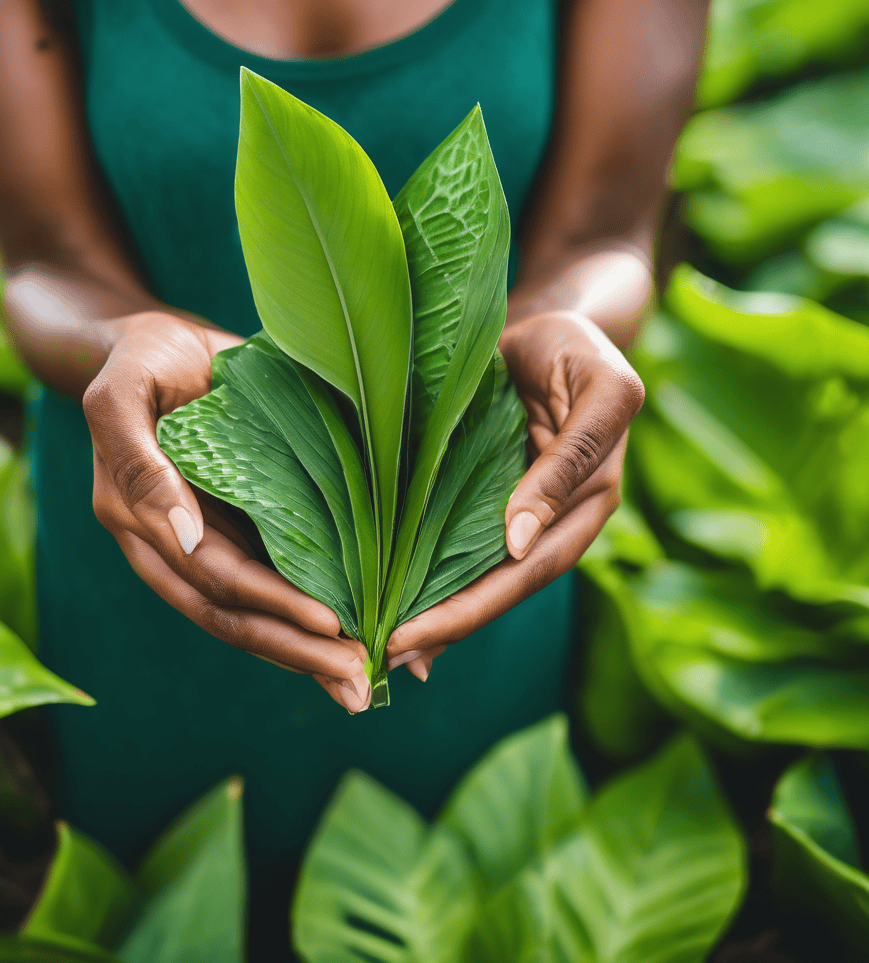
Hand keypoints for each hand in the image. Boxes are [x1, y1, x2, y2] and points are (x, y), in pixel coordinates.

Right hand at [83, 311, 372, 712]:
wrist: (157, 344)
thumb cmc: (142, 357)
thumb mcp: (125, 392)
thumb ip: (138, 462)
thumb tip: (181, 536)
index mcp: (139, 517)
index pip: (213, 577)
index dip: (270, 604)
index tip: (330, 624)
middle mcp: (170, 544)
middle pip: (232, 614)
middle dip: (295, 650)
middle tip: (359, 683)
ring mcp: (201, 542)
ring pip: (248, 613)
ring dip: (302, 651)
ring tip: (362, 681)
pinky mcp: (231, 529)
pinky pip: (265, 583)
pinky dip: (301, 619)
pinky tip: (346, 644)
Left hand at [386, 310, 644, 679]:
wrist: (551, 322)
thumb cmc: (578, 348)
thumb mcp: (598, 391)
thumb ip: (569, 461)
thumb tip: (520, 537)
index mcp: (586, 504)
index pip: (527, 571)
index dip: (472, 607)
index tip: (414, 634)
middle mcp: (549, 519)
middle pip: (496, 586)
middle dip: (443, 625)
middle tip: (383, 655)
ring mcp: (515, 508)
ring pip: (473, 572)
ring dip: (431, 611)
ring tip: (378, 644)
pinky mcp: (481, 491)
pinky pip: (453, 539)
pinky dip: (425, 573)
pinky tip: (389, 602)